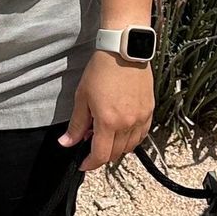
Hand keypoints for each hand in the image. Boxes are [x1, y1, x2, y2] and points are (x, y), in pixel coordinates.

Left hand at [62, 53, 153, 170]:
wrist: (123, 51)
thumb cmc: (101, 71)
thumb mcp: (82, 98)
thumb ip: (76, 124)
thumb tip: (67, 142)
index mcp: (108, 122)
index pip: (100, 155)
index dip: (90, 164)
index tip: (83, 164)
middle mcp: (127, 123)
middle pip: (115, 153)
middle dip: (101, 154)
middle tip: (91, 142)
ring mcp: (141, 118)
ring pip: (130, 146)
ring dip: (117, 147)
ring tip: (106, 133)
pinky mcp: (149, 110)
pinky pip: (141, 134)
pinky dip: (131, 138)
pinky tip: (122, 129)